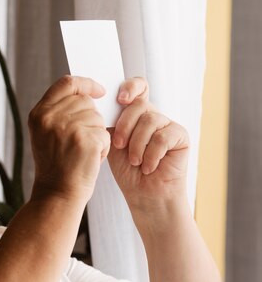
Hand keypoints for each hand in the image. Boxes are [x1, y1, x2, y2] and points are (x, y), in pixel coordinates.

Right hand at [28, 76, 109, 202]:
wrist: (57, 194)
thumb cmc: (56, 166)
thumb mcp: (46, 134)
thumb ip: (59, 112)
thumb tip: (87, 93)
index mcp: (39, 114)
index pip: (66, 83)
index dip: (86, 84)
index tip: (98, 90)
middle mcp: (50, 117)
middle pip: (86, 101)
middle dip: (91, 119)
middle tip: (80, 141)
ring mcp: (67, 127)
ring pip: (98, 118)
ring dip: (97, 135)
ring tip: (83, 153)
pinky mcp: (85, 139)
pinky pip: (105, 134)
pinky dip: (103, 148)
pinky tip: (90, 159)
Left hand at [108, 77, 188, 208]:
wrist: (144, 195)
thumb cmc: (127, 170)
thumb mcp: (112, 143)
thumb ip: (110, 123)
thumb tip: (101, 104)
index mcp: (135, 115)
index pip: (138, 87)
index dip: (131, 87)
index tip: (120, 99)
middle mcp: (152, 116)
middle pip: (139, 104)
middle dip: (125, 126)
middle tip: (118, 146)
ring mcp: (168, 125)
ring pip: (150, 120)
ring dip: (137, 145)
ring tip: (135, 162)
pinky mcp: (180, 136)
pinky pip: (163, 137)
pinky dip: (151, 155)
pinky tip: (148, 167)